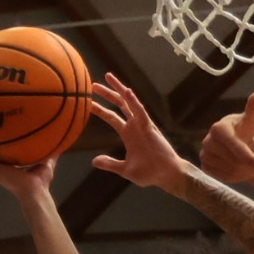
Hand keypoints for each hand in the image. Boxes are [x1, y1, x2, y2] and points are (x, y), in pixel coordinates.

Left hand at [89, 74, 186, 189]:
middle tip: (93, 84)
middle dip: (107, 94)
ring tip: (108, 77)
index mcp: (128, 134)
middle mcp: (134, 126)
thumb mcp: (124, 169)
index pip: (111, 117)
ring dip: (118, 89)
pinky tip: (126, 91)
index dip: (100, 110)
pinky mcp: (149, 127)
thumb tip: (94, 161)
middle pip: (119, 104)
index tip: (88, 103)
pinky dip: (134, 101)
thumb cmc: (149, 173)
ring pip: (128, 102)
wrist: (165, 176)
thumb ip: (110, 164)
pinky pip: (140, 111)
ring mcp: (142, 124)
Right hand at [199, 92, 253, 183]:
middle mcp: (207, 142)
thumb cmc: (243, 128)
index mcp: (218, 128)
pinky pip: (225, 178)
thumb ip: (253, 110)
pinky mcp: (205, 167)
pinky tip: (243, 168)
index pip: (234, 145)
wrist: (233, 139)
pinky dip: (238, 177)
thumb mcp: (250, 120)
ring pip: (231, 172)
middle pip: (234, 162)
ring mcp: (204, 155)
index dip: (247, 156)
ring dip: (247, 172)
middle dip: (252, 166)